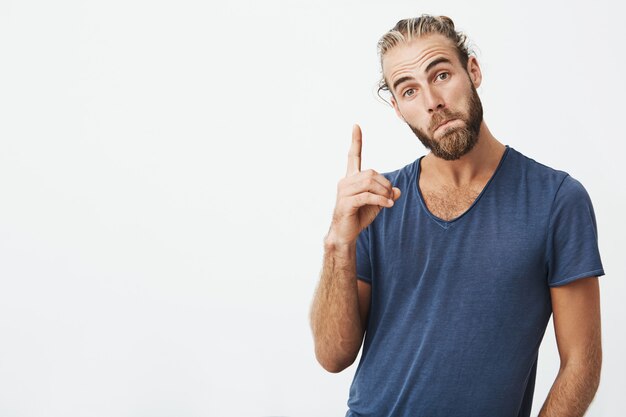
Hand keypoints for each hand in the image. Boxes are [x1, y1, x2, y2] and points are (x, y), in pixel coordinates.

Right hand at [327, 124, 400, 245]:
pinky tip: (388, 205)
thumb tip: (398, 190)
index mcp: (351, 178)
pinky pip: (367, 196)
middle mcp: (345, 182)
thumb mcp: (376, 204)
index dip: (356, 141)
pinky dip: (381, 200)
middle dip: (385, 184)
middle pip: (371, 173)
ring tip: (388, 201)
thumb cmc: (358, 217)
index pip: (353, 156)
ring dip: (384, 192)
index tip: (356, 126)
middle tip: (390, 196)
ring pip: (370, 183)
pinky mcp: (346, 203)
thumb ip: (386, 195)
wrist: (345, 234)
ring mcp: (344, 192)